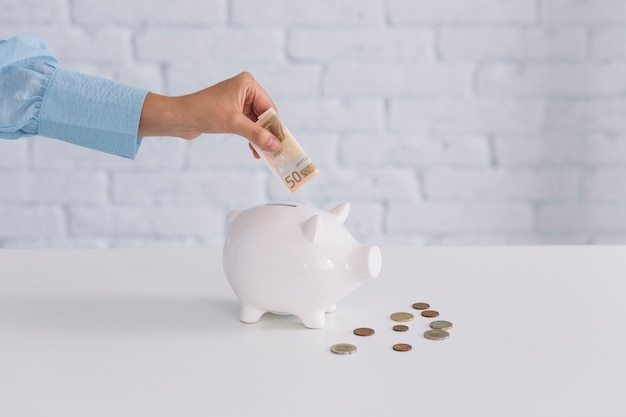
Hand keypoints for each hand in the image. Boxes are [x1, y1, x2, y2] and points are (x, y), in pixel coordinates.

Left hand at [138, 72, 280, 157]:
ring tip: (264, 154)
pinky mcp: (232, 112)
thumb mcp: (234, 124)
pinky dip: (251, 137)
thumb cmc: (204, 112)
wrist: (179, 117)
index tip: (282, 143)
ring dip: (260, 138)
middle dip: (267, 134)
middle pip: (264, 115)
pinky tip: (254, 151)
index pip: (269, 107)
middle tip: (275, 152)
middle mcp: (244, 90)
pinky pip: (248, 125)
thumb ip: (256, 134)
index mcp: (248, 84)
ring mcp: (238, 101)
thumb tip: (275, 145)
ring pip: (257, 123)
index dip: (275, 126)